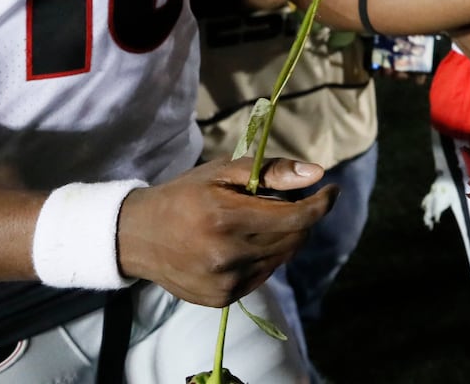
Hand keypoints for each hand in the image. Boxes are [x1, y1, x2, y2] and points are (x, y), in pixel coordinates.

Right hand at [116, 157, 335, 306]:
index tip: (331, 189)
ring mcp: (226, 282)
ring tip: (260, 220)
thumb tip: (316, 174)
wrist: (139, 236)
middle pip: (294, 238)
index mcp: (228, 218)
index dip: (322, 203)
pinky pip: (264, 274)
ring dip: (284, 236)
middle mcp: (229, 255)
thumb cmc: (185, 195)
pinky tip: (245, 242)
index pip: (297, 217)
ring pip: (282, 257)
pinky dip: (266, 255)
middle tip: (289, 200)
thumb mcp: (223, 171)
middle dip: (301, 216)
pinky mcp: (223, 299)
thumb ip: (271, 172)